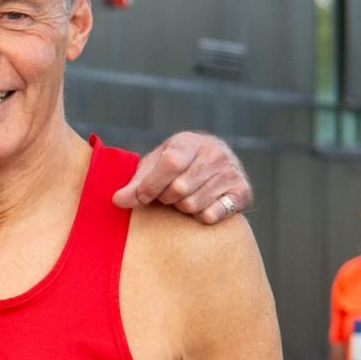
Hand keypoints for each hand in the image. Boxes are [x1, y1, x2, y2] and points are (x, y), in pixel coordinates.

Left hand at [113, 134, 250, 222]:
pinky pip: (211, 216)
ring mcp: (231, 172)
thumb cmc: (174, 167)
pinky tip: (202, 204)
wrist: (213, 163)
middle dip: (166, 198)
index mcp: (188, 142)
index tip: (143, 197)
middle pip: (179, 189)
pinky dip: (201, 216)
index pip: (170, 164)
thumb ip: (134, 184)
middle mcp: (214, 154)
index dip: (151, 186)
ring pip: (193, 205)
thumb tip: (117, 201)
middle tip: (168, 193)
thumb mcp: (153, 167)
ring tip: (185, 196)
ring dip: (182, 207)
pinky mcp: (242, 192)